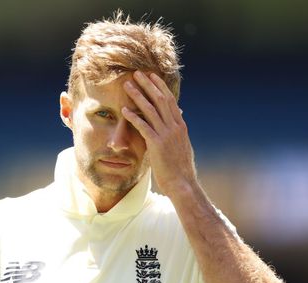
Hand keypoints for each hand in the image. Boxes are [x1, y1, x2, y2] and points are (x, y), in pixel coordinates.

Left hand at [122, 71, 196, 196]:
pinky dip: (133, 117)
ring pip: (151, 109)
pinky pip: (143, 127)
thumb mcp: (181, 146)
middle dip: (148, 85)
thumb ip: (177, 133)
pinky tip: (124, 111)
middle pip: (160, 99)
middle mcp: (174, 127)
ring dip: (138, 95)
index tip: (152, 76)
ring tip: (127, 85)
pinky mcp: (157, 144)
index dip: (160, 87)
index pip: (170, 101)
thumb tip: (177, 123)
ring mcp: (166, 135)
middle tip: (137, 73)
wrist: (183, 184)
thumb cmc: (180, 168)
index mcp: (180, 126)